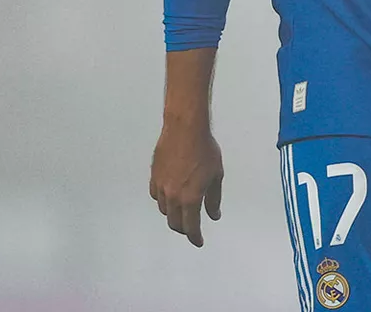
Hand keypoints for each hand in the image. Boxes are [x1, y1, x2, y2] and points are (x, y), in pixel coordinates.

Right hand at [149, 124, 223, 246]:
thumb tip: (213, 214)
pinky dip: (162, 201)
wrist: (185, 129)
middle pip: (175, 223)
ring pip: (164, 210)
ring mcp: (161, 187)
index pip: (191, 227)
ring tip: (181, 212)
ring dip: (173, 215)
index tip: (198, 241)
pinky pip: (155, 196)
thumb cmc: (204, 149)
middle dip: (184, 229)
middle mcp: (173, 196)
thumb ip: (214, 199)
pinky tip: (168, 197)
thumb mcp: (216, 176)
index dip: (195, 237)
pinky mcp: (154, 176)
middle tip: (191, 229)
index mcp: (191, 198)